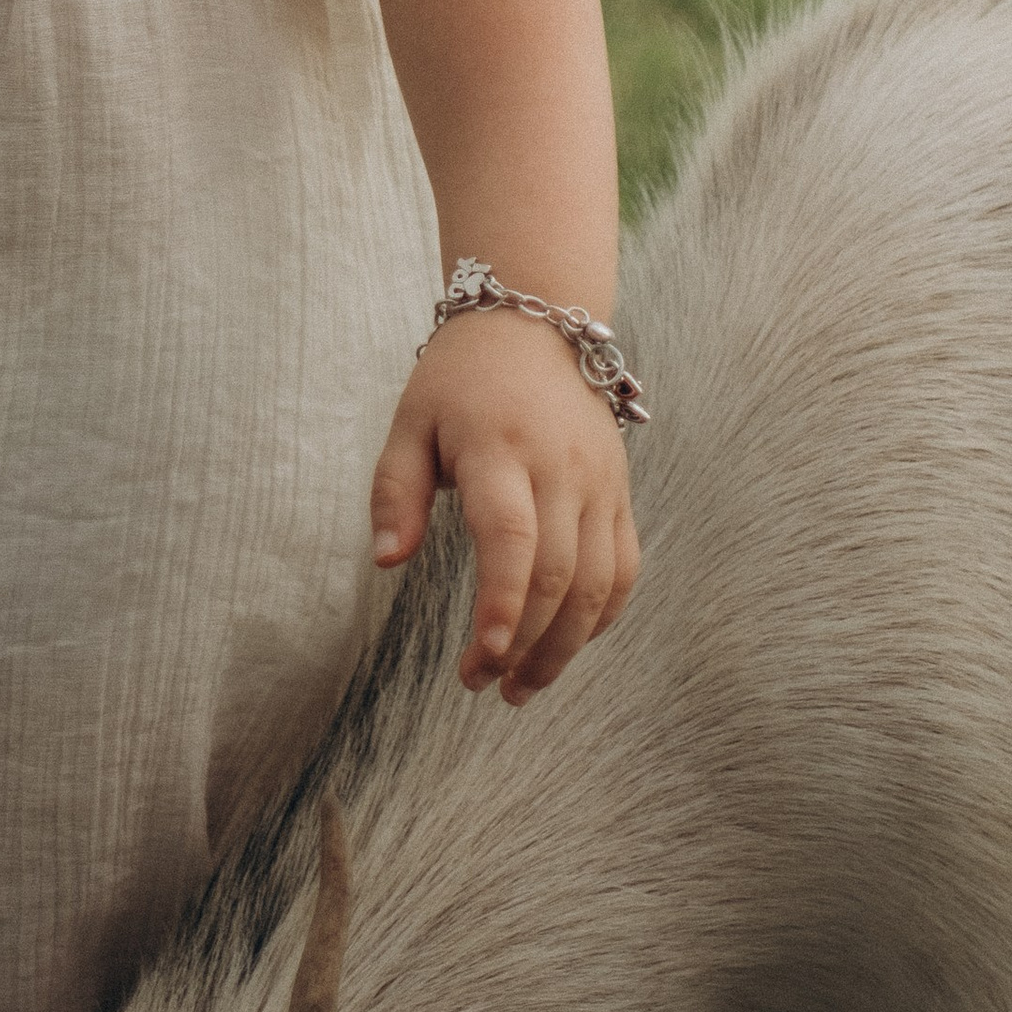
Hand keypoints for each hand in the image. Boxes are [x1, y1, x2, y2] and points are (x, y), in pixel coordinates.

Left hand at [370, 311, 638, 700]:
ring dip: (564, 647)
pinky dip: (601, 618)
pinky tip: (565, 647)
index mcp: (500, 449)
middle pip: (559, 573)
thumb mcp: (409, 424)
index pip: (510, 536)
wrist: (536, 325)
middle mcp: (560, 469)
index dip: (501, 602)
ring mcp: (599, 483)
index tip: (482, 656)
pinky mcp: (619, 494)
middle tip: (485, 684)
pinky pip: (624, 569)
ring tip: (522, 686)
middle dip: (524, 643)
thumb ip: (395, 493)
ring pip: (598, 583)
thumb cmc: (459, 381)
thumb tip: (388, 561)